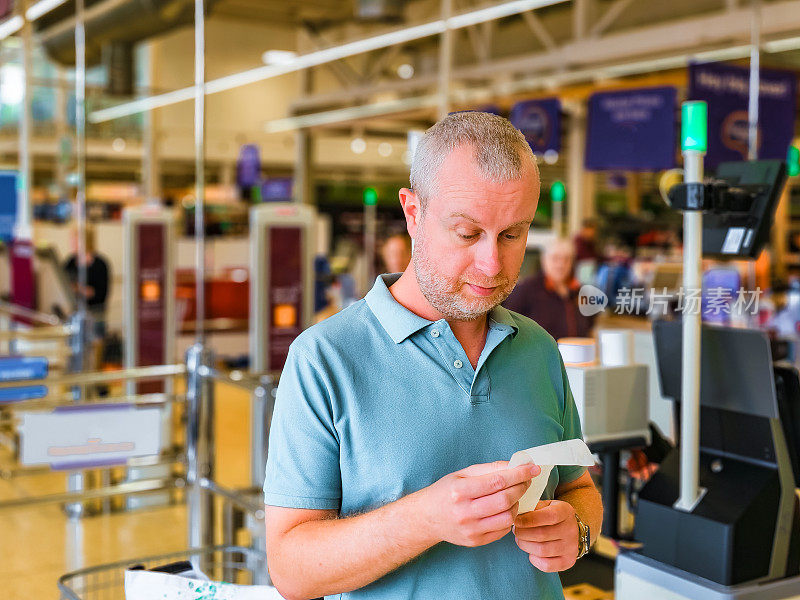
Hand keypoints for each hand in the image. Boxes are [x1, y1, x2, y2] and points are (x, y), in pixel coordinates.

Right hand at [420, 461, 540, 547]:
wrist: (427, 518)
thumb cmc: (446, 492)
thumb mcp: (462, 474)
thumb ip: (489, 469)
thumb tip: (515, 466)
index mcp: (460, 491)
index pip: (497, 481)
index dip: (518, 474)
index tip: (532, 468)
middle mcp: (465, 512)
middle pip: (505, 500)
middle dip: (522, 488)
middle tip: (527, 480)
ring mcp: (471, 529)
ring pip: (507, 517)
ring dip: (517, 504)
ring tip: (514, 496)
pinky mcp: (476, 541)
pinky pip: (503, 530)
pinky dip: (510, 518)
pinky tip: (506, 509)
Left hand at [513, 500, 578, 571]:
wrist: (570, 529)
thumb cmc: (551, 516)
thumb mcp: (545, 505)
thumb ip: (532, 508)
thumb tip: (516, 515)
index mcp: (565, 512)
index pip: (549, 516)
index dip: (529, 519)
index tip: (516, 521)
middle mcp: (571, 530)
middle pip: (542, 535)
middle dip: (522, 533)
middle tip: (515, 530)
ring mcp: (571, 547)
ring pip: (542, 550)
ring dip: (525, 545)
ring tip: (520, 539)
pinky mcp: (568, 561)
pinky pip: (547, 565)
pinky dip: (534, 559)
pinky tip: (531, 552)